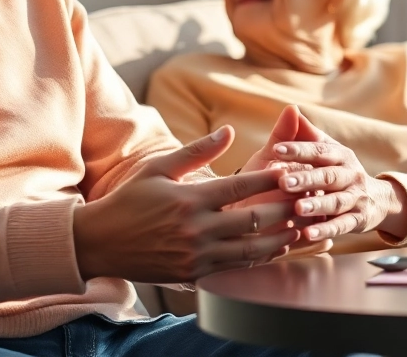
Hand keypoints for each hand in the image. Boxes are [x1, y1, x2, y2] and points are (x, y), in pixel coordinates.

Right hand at [72, 126, 302, 283]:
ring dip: (279, 239)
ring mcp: (196, 255)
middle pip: (254, 219)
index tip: (290, 171)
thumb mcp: (159, 168)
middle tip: (307, 200)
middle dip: (284, 209)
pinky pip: (235, 269)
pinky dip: (258, 260)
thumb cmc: (130, 199)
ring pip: (250, 250)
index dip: (269, 179)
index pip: (241, 187)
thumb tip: (228, 130)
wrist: (100, 242)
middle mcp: (196, 229)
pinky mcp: (193, 275)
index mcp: (189, 198)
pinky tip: (273, 251)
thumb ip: (196, 151)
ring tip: (299, 227)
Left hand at [271, 114, 406, 241]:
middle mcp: (350, 174)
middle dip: (306, 178)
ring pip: (336, 201)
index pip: (318, 150)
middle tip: (283, 182)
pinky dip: (326, 230)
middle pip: (327, 175)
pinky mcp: (359, 220)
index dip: (298, 149)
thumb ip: (308, 135)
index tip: (276, 149)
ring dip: (316, 205)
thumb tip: (291, 109)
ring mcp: (356, 198)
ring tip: (297, 209)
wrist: (378, 201)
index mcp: (339, 155)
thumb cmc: (340, 171)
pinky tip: (309, 235)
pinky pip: (342, 226)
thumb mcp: (328, 152)